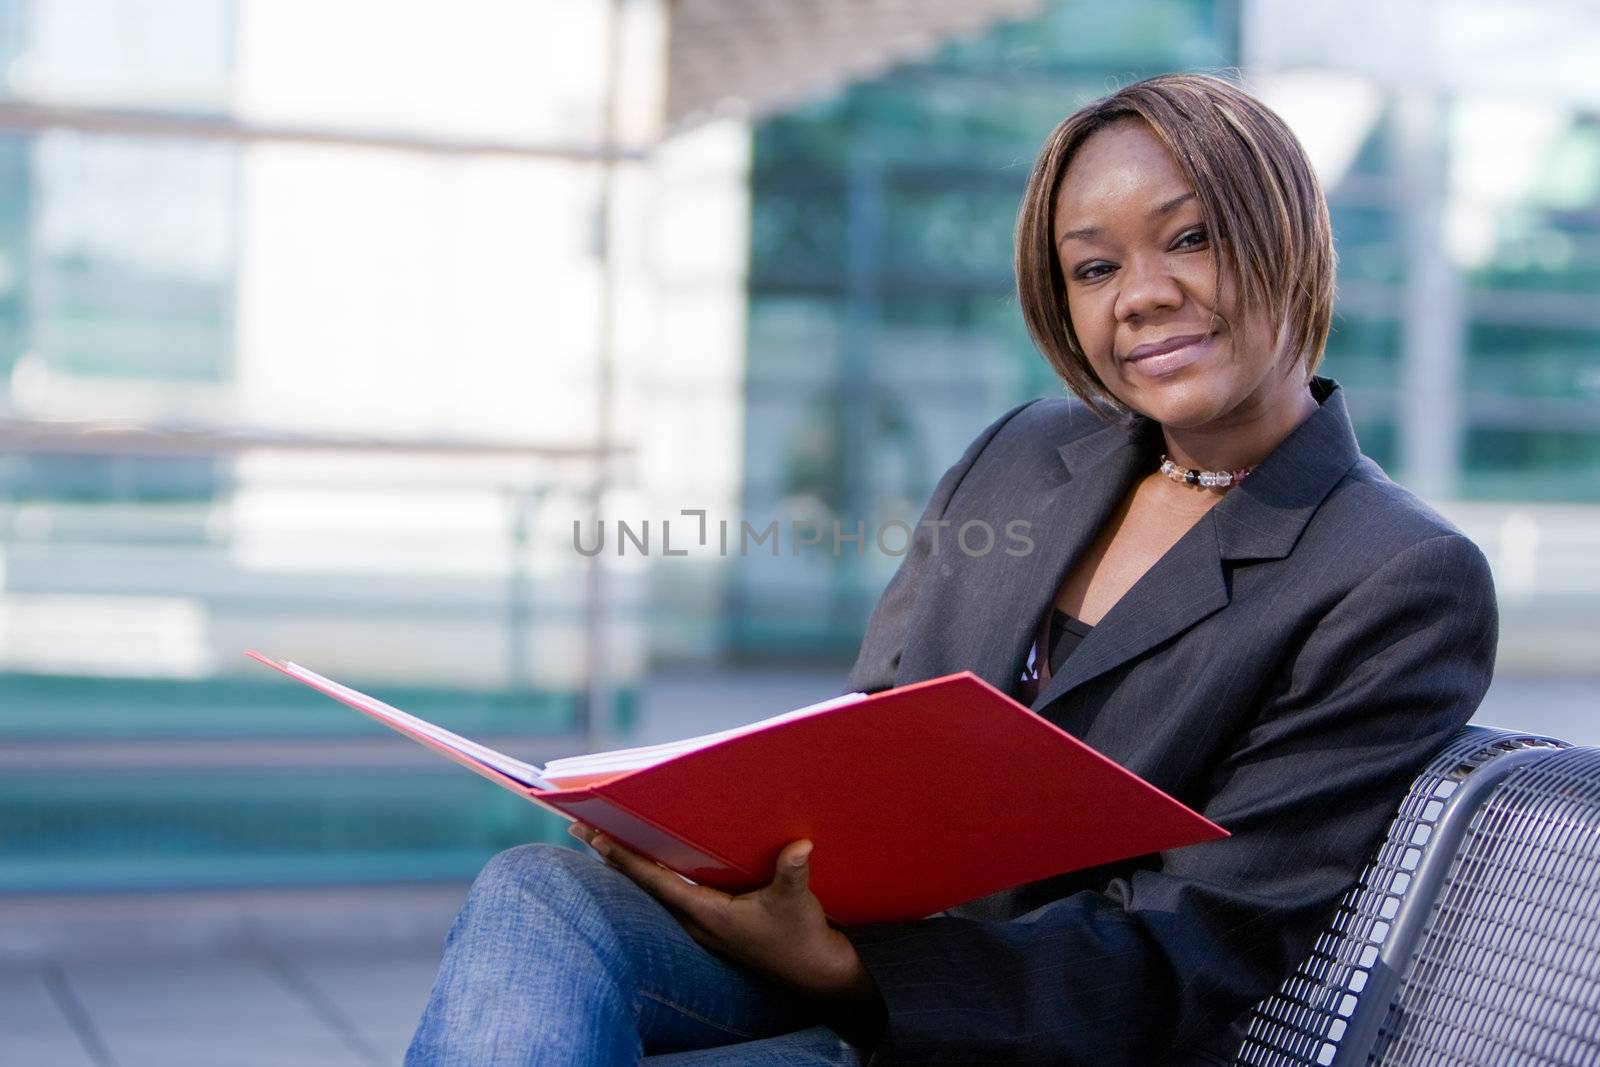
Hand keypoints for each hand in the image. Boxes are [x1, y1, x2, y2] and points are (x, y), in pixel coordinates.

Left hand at [568, 822, 880, 1004]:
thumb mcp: (798, 903)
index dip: (623, 858)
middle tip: (583, 827)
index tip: (594, 836)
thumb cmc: (800, 937)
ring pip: (656, 889)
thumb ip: (793, 873)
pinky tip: (655, 857)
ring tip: (607, 837)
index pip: (655, 881)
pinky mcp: (713, 924)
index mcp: (708, 914)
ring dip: (633, 865)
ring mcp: (703, 924)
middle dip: (615, 856)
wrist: (813, 971)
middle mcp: (697, 920)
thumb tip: (800, 845)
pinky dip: (656, 874)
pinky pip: (673, 894)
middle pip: (645, 884)